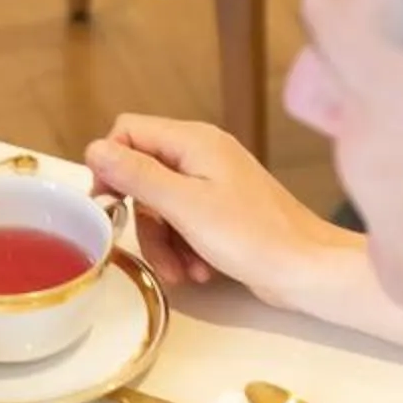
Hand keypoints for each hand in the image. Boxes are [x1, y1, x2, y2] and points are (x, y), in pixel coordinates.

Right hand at [85, 114, 342, 301]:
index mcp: (193, 141)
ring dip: (163, 242)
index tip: (108, 203)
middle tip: (151, 249)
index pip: (129, 131)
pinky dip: (183, 248)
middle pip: (142, 175)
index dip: (111, 165)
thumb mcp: (185, 206)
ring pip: (160, 206)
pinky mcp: (221, 212)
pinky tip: (199, 270)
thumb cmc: (253, 236)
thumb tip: (94, 150)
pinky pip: (183, 223)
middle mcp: (201, 154)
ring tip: (181, 271)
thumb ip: (138, 175)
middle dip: (143, 218)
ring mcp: (213, 183)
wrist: (307, 269)